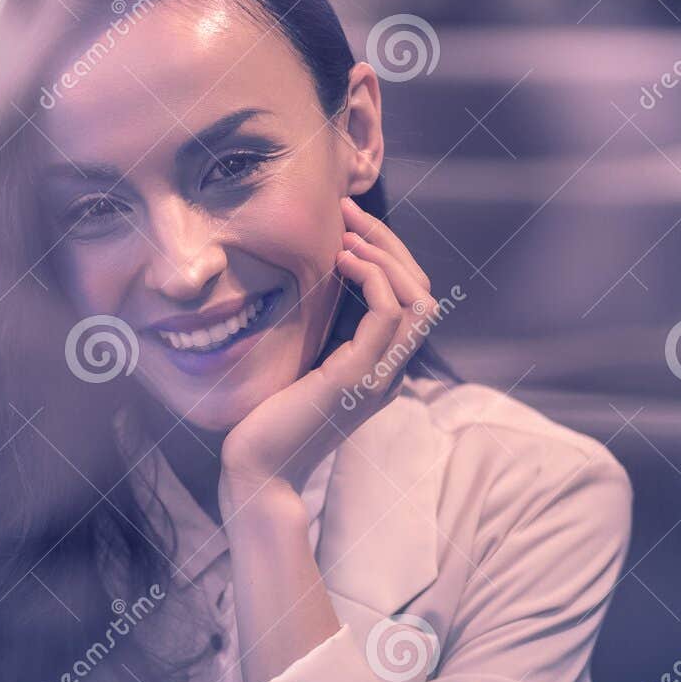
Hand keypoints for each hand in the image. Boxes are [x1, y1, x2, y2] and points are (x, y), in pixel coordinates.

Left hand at [219, 195, 437, 511]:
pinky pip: (387, 316)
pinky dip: (373, 279)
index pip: (411, 299)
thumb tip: (319, 287)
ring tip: (346, 234)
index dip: (388, 255)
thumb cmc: (270, 420)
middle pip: (422, 290)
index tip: (349, 225)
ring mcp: (378, 377)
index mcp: (383, 368)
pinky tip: (341, 262)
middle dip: (390, 243)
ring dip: (385, 255)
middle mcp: (390, 372)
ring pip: (417, 299)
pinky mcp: (354, 380)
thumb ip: (325, 335)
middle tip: (348, 213)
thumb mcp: (305, 365)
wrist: (258, 469)